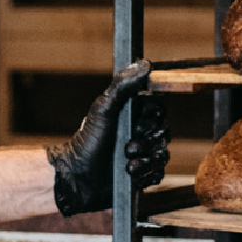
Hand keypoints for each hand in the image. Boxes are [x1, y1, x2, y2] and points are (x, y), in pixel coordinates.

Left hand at [45, 60, 170, 216]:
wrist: (78, 177)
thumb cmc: (87, 141)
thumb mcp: (103, 108)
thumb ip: (122, 85)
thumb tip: (144, 64)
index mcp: (132, 115)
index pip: (159, 111)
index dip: (153, 118)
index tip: (138, 123)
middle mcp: (139, 133)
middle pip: (164, 134)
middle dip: (147, 142)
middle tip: (128, 146)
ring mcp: (142, 155)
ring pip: (162, 155)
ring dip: (146, 160)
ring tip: (128, 161)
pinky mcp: (142, 175)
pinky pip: (158, 173)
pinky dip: (146, 174)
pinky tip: (131, 172)